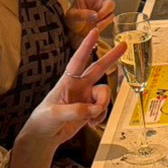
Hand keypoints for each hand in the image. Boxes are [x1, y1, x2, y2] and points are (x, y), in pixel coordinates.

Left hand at [23, 25, 125, 147]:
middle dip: (111, 57)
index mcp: (67, 82)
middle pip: (98, 68)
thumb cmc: (43, 120)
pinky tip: (91, 124)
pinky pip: (104, 109)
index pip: (78, 60)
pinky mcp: (90, 110)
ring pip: (104, 94)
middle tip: (124, 45)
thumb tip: (93, 109)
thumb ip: (75, 111)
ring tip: (92, 117)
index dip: (86, 46)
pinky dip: (101, 117)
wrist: (44, 136)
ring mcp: (85, 98)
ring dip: (102, 106)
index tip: (95, 31)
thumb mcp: (54, 114)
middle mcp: (78, 86)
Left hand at [65, 0, 132, 39]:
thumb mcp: (72, 16)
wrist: (75, 34)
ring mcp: (103, 8)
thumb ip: (83, 14)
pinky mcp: (107, 18)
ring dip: (104, 12)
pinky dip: (103, 22)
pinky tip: (96, 25)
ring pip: (111, 5)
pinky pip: (110, 17)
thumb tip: (95, 14)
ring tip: (94, 20)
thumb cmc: (71, 22)